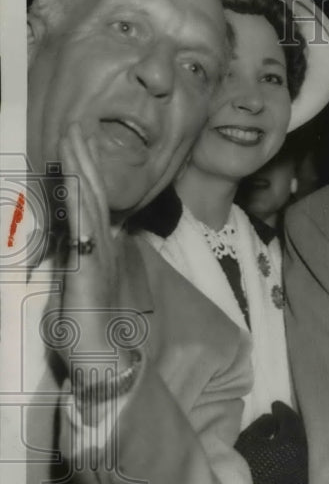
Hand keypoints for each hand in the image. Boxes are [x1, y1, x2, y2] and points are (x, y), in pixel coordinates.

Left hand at [54, 123, 125, 369]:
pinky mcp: (89, 265)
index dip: (88, 172)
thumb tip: (69, 250)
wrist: (102, 359)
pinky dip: (79, 198)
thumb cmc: (88, 333)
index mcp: (100, 251)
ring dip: (82, 167)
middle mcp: (104, 246)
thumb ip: (74, 267)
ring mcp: (98, 253)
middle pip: (94, 193)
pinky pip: (83, 224)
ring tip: (76, 136)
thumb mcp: (75, 292)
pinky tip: (74, 177)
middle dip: (85, 157)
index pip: (93, 204)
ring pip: (90, 200)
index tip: (81, 144)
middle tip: (80, 124)